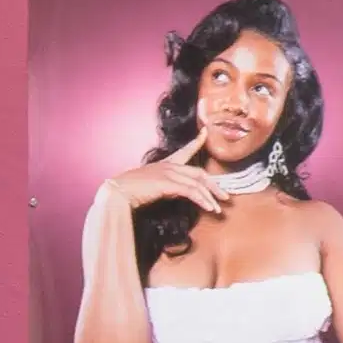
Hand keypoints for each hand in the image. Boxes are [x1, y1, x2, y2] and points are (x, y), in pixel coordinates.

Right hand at [101, 141, 219, 221]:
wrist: (117, 193)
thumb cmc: (129, 192)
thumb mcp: (151, 186)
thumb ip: (166, 186)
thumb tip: (178, 192)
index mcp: (164, 164)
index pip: (184, 150)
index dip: (197, 141)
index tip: (205, 132)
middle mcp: (169, 166)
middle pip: (199, 173)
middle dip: (214, 186)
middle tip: (225, 197)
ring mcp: (169, 173)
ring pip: (198, 183)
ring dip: (210, 197)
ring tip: (218, 209)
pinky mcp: (168, 183)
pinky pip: (191, 191)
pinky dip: (202, 200)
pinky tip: (209, 208)